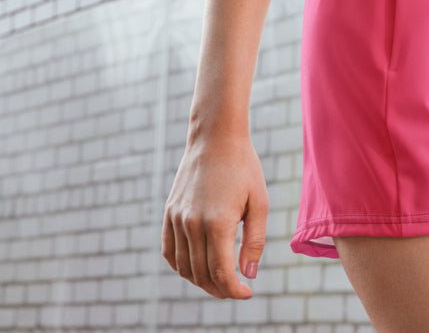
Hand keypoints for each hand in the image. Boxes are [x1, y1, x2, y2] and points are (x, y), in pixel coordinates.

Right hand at [161, 131, 268, 298]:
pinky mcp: (169, 211)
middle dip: (220, 289)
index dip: (234, 290)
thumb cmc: (243, 167)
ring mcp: (177, 218)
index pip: (221, 273)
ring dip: (201, 281)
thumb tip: (248, 275)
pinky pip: (169, 251)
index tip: (247, 292)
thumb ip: (255, 241)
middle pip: (202, 274)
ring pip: (184, 267)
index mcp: (218, 222)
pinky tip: (195, 267)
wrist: (216, 137)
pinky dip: (180, 266)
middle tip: (236, 288)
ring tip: (219, 280)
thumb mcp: (259, 202)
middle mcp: (192, 223)